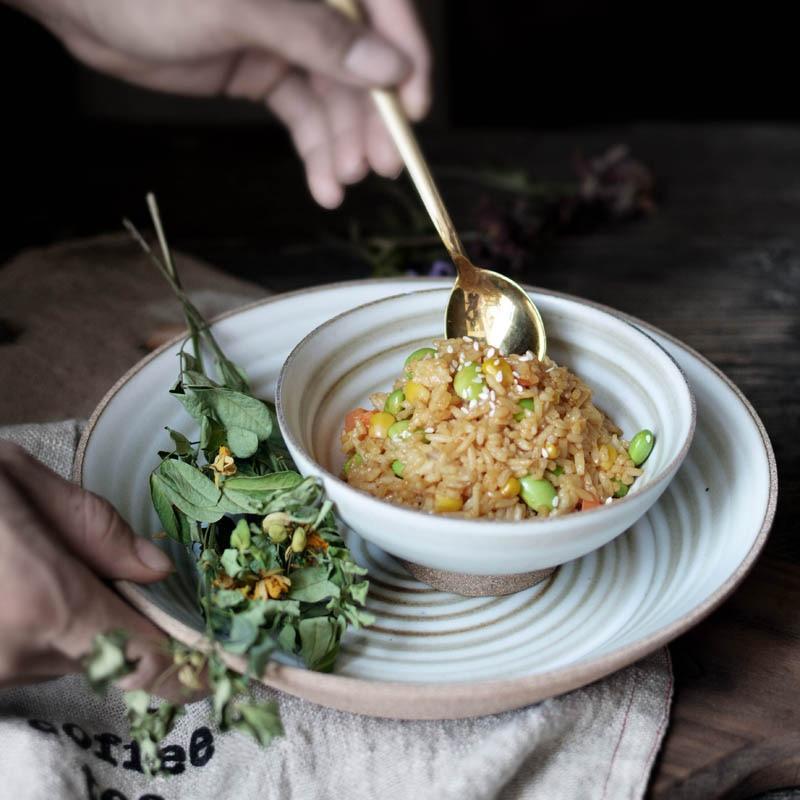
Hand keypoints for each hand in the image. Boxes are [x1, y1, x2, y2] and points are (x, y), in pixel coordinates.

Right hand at [0, 441, 183, 699]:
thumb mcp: (17, 482)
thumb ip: (96, 530)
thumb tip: (157, 569)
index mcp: (45, 600)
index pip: (145, 657)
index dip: (188, 670)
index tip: (218, 672)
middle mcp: (16, 653)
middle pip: (106, 650)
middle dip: (113, 612)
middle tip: (78, 561)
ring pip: (61, 654)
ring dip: (65, 617)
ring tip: (21, 563)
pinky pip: (21, 658)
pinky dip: (29, 628)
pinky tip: (5, 585)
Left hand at [9, 0, 429, 207]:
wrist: (78, 2)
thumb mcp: (241, 7)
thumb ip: (319, 36)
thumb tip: (389, 69)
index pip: (384, 6)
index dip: (407, 59)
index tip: (414, 111)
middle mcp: (311, 2)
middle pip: (363, 63)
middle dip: (371, 119)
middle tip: (377, 168)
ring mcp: (288, 37)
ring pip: (334, 97)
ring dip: (343, 143)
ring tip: (342, 182)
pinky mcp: (265, 70)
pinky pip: (304, 113)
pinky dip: (315, 149)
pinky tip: (323, 183)